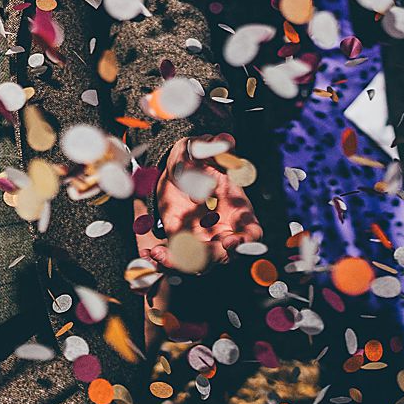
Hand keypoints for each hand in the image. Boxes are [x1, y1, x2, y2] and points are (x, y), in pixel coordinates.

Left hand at [138, 137, 260, 274]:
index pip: (252, 233)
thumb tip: (225, 139)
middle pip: (224, 255)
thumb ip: (212, 146)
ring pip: (199, 263)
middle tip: (190, 256)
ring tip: (159, 255)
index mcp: (238, 212)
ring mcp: (204, 239)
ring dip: (180, 263)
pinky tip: (152, 253)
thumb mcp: (200, 150)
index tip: (230, 242)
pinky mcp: (183, 241)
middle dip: (208, 258)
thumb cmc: (196, 160)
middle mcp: (224, 230)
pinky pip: (178, 258)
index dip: (245, 241)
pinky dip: (166, 259)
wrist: (176, 169)